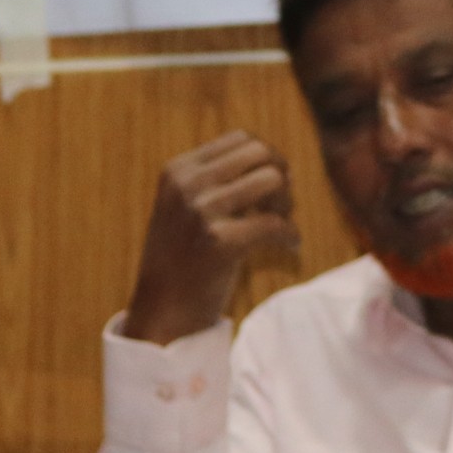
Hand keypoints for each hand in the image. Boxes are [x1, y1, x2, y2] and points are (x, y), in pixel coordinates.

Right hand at [121, 131, 299, 343]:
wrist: (161, 312)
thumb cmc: (183, 259)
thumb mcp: (185, 207)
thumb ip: (216, 179)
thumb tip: (275, 159)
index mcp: (178, 170)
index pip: (242, 139)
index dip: (268, 160)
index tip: (271, 188)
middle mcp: (187, 185)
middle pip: (261, 154)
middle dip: (281, 177)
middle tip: (280, 207)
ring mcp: (202, 213)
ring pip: (273, 181)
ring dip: (286, 205)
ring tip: (280, 226)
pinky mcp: (220, 244)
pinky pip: (276, 224)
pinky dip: (291, 235)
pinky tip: (290, 248)